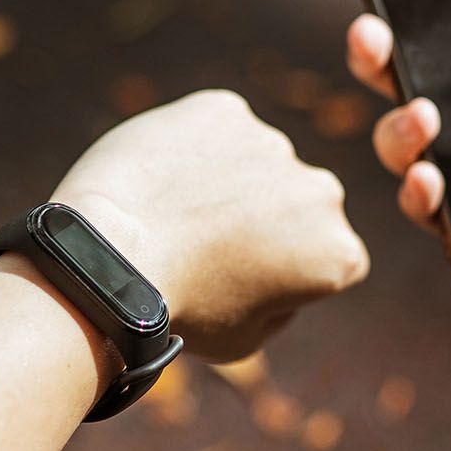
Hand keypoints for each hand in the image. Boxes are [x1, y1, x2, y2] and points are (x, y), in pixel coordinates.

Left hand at [50, 89, 368, 361]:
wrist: (112, 258)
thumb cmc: (177, 312)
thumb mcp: (245, 340)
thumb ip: (281, 305)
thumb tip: (282, 276)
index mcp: (338, 252)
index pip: (330, 258)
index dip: (289, 271)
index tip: (246, 280)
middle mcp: (321, 191)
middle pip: (300, 204)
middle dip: (268, 218)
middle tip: (209, 244)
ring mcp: (273, 144)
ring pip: (257, 161)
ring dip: (231, 180)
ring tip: (175, 212)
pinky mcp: (224, 110)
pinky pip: (214, 128)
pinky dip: (193, 146)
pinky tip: (161, 179)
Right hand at [344, 0, 450, 321]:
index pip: (449, 51)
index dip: (401, 27)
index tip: (380, 0)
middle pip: (412, 104)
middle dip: (378, 72)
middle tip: (376, 47)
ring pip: (416, 170)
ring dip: (396, 142)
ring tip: (423, 125)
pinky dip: (428, 214)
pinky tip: (432, 188)